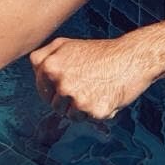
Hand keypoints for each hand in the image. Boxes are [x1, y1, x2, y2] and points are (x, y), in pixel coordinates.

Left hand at [28, 36, 156, 120]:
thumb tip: (31, 70)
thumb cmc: (98, 51)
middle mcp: (61, 84)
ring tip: (95, 90)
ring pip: (69, 115)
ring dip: (79, 108)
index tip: (64, 86)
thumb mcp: (65, 44)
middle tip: (84, 87)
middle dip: (66, 100)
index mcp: (50, 67)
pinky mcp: (95, 111)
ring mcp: (78, 99)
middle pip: (54, 105)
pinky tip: (105, 96)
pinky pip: (88, 119)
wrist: (132, 58)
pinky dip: (95, 112)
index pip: (41, 89)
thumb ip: (43, 56)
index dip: (52, 89)